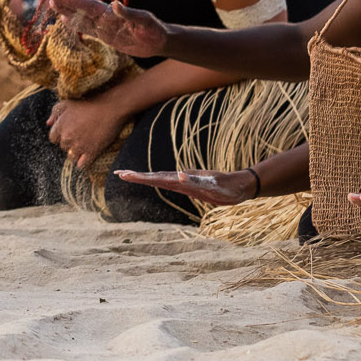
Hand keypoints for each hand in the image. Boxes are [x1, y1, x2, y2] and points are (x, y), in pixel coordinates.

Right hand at [39, 0, 168, 57]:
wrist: (159, 41)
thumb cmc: (153, 29)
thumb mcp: (144, 21)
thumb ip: (129, 13)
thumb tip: (115, 5)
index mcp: (112, 13)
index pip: (89, 6)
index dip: (75, 1)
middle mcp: (105, 17)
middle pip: (81, 9)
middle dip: (65, 2)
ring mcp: (104, 26)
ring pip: (81, 18)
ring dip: (67, 11)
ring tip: (52, 4)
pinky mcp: (106, 36)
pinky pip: (88, 29)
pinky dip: (76, 24)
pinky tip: (66, 20)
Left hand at [46, 93, 127, 166]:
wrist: (109, 109)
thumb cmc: (87, 104)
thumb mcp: (67, 103)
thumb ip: (55, 112)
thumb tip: (48, 123)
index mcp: (60, 127)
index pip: (53, 138)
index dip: (60, 136)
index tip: (68, 133)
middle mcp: (67, 138)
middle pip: (63, 147)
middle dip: (69, 143)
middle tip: (79, 136)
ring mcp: (79, 146)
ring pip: (72, 156)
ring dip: (76, 152)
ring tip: (83, 145)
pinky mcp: (91, 152)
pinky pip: (82, 163)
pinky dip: (82, 162)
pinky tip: (85, 157)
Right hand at [114, 167, 258, 205]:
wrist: (240, 186)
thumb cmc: (227, 186)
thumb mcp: (212, 184)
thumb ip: (195, 180)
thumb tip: (178, 175)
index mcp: (181, 179)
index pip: (155, 177)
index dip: (139, 177)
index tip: (123, 174)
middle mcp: (180, 180)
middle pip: (154, 177)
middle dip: (136, 176)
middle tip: (119, 174)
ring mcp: (185, 183)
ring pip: (160, 179)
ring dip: (145, 178)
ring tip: (130, 176)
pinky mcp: (191, 186)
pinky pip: (171, 184)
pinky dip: (159, 182)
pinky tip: (154, 180)